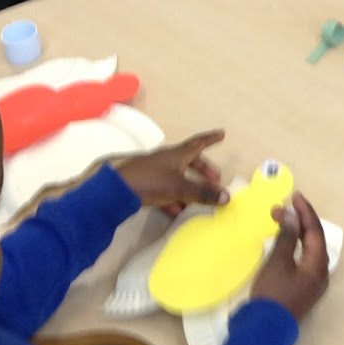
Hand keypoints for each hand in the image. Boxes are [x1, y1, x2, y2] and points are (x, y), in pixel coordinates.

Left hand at [114, 131, 229, 207]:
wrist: (117, 190)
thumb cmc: (150, 181)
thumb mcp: (179, 188)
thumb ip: (202, 193)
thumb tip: (227, 197)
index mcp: (177, 154)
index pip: (198, 143)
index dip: (210, 139)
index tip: (221, 133)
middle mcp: (167, 160)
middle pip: (190, 161)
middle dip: (203, 169)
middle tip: (215, 179)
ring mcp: (155, 172)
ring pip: (178, 177)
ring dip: (190, 186)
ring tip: (199, 200)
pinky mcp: (146, 184)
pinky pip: (166, 189)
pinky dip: (175, 198)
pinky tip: (177, 211)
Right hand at [251, 192, 329, 320]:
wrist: (264, 330)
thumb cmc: (272, 294)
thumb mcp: (278, 262)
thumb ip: (286, 237)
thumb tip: (291, 215)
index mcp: (318, 264)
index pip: (315, 231)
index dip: (305, 212)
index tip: (295, 196)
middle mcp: (320, 272)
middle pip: (314, 239)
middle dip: (300, 221)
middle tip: (282, 207)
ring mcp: (312, 281)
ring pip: (308, 249)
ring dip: (296, 233)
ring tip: (282, 219)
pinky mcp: (302, 287)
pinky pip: (303, 259)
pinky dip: (294, 246)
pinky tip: (285, 240)